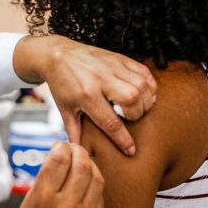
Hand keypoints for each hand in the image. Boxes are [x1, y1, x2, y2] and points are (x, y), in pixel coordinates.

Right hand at [0, 142, 103, 207]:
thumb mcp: (28, 204)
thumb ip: (45, 179)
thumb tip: (60, 153)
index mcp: (42, 199)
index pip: (59, 159)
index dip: (60, 146)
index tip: (59, 146)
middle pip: (82, 164)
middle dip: (79, 151)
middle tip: (74, 149)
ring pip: (96, 178)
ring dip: (90, 164)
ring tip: (82, 162)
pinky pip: (100, 196)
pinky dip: (94, 184)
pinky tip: (86, 182)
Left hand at [13, 35, 156, 154]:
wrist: (57, 55)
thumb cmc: (62, 84)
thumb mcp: (65, 109)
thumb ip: (74, 131)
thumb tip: (79, 151)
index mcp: (86, 96)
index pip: (110, 122)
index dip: (123, 139)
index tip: (131, 150)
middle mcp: (101, 80)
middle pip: (131, 99)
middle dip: (137, 114)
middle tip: (131, 119)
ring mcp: (112, 67)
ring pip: (141, 85)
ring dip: (146, 100)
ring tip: (140, 108)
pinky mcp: (120, 58)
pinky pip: (143, 71)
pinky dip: (149, 85)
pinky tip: (145, 94)